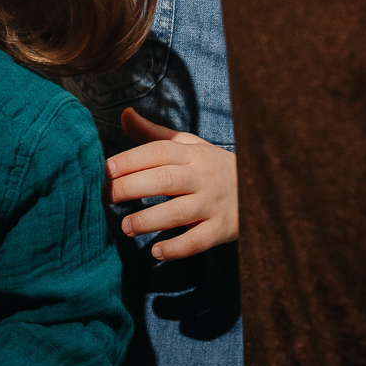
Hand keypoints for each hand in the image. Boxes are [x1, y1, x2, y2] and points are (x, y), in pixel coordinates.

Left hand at [108, 108, 237, 259]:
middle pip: (164, 179)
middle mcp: (202, 177)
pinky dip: (177, 248)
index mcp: (191, 154)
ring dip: (149, 220)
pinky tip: (157, 252)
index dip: (131, 159)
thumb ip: (153, 134)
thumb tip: (124, 114)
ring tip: (125, 227)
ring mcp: (212, 204)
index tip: (106, 169)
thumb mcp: (187, 145)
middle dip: (132, 187)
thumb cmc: (209, 166)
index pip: (159, 151)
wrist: (259, 188)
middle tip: (106, 196)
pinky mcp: (221, 229)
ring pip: (179, 212)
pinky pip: (198, 241)